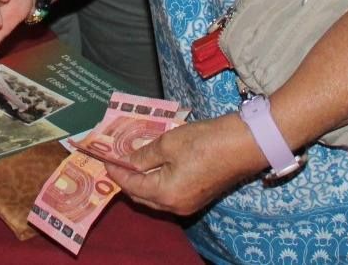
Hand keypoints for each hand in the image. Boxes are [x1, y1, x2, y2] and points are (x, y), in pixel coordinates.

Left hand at [103, 114, 265, 215]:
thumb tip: (127, 160)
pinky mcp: (199, 197)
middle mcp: (175, 206)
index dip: (115, 171)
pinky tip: (154, 165)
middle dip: (127, 179)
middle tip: (115, 160)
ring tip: (131, 161)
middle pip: (142, 195)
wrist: (244, 144)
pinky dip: (158, 181)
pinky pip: (170, 193)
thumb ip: (144, 154)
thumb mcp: (168, 143)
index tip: (103, 158)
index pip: (131, 185)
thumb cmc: (204, 142)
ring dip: (143, 180)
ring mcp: (189, 204)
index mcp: (165, 194)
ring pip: (156, 196)